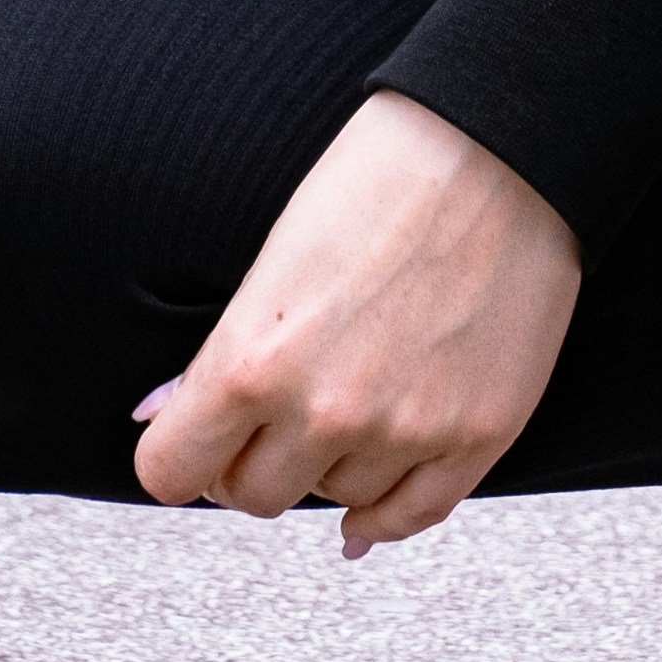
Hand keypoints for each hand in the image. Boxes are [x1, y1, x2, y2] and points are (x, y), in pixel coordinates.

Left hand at [132, 92, 580, 554]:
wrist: (500, 142)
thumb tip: (160, 419)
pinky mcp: (477, 436)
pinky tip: (365, 515)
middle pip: (253, 496)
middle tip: (274, 417)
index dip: (181, 451)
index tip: (197, 435)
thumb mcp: (275, 256)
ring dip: (330, 463)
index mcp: (254, 360)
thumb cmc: (379, 177)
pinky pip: (411, 516)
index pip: (171, 471)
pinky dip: (382, 518)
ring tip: (351, 395)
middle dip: (252, 460)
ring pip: (334, 500)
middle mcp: (325, 412)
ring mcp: (406, 431)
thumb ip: (222, 356)